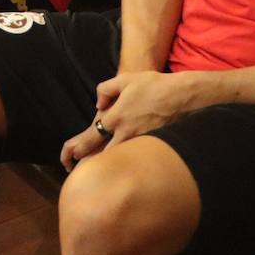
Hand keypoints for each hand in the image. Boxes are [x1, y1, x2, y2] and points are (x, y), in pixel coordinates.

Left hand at [59, 71, 197, 169]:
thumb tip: (98, 104)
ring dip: (108, 167)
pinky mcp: (152, 147)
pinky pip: (135, 159)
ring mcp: (140, 142)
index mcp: (116, 117)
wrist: (183, 96)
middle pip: (103, 156)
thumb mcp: (126, 80)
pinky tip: (124, 169)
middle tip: (80, 171)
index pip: (91, 137)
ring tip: (99, 175)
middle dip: (91, 165)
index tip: (71, 156)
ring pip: (119, 161)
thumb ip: (106, 89)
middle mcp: (126, 133)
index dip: (78, 149)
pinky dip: (127, 165)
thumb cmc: (154, 85)